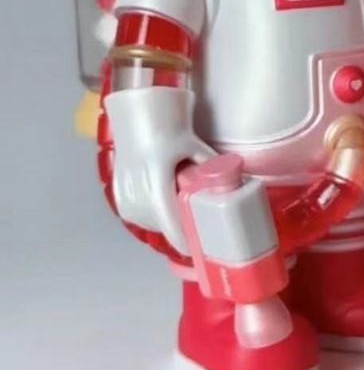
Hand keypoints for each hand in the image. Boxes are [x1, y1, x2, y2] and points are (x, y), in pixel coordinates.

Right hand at [104, 86, 215, 254]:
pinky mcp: (119, 197)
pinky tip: (165, 210)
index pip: (170, 222)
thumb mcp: (195, 148)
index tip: (197, 250)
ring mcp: (125, 196)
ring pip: (150, 222)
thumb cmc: (171, 131)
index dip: (184, 240)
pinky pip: (138, 216)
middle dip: (181, 230)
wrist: (141, 119)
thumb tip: (237, 180)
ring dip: (166, 223)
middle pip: (162, 225)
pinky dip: (152, 216)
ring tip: (185, 218)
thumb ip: (213, 166)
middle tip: (201, 231)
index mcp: (157, 181)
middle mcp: (137, 192)